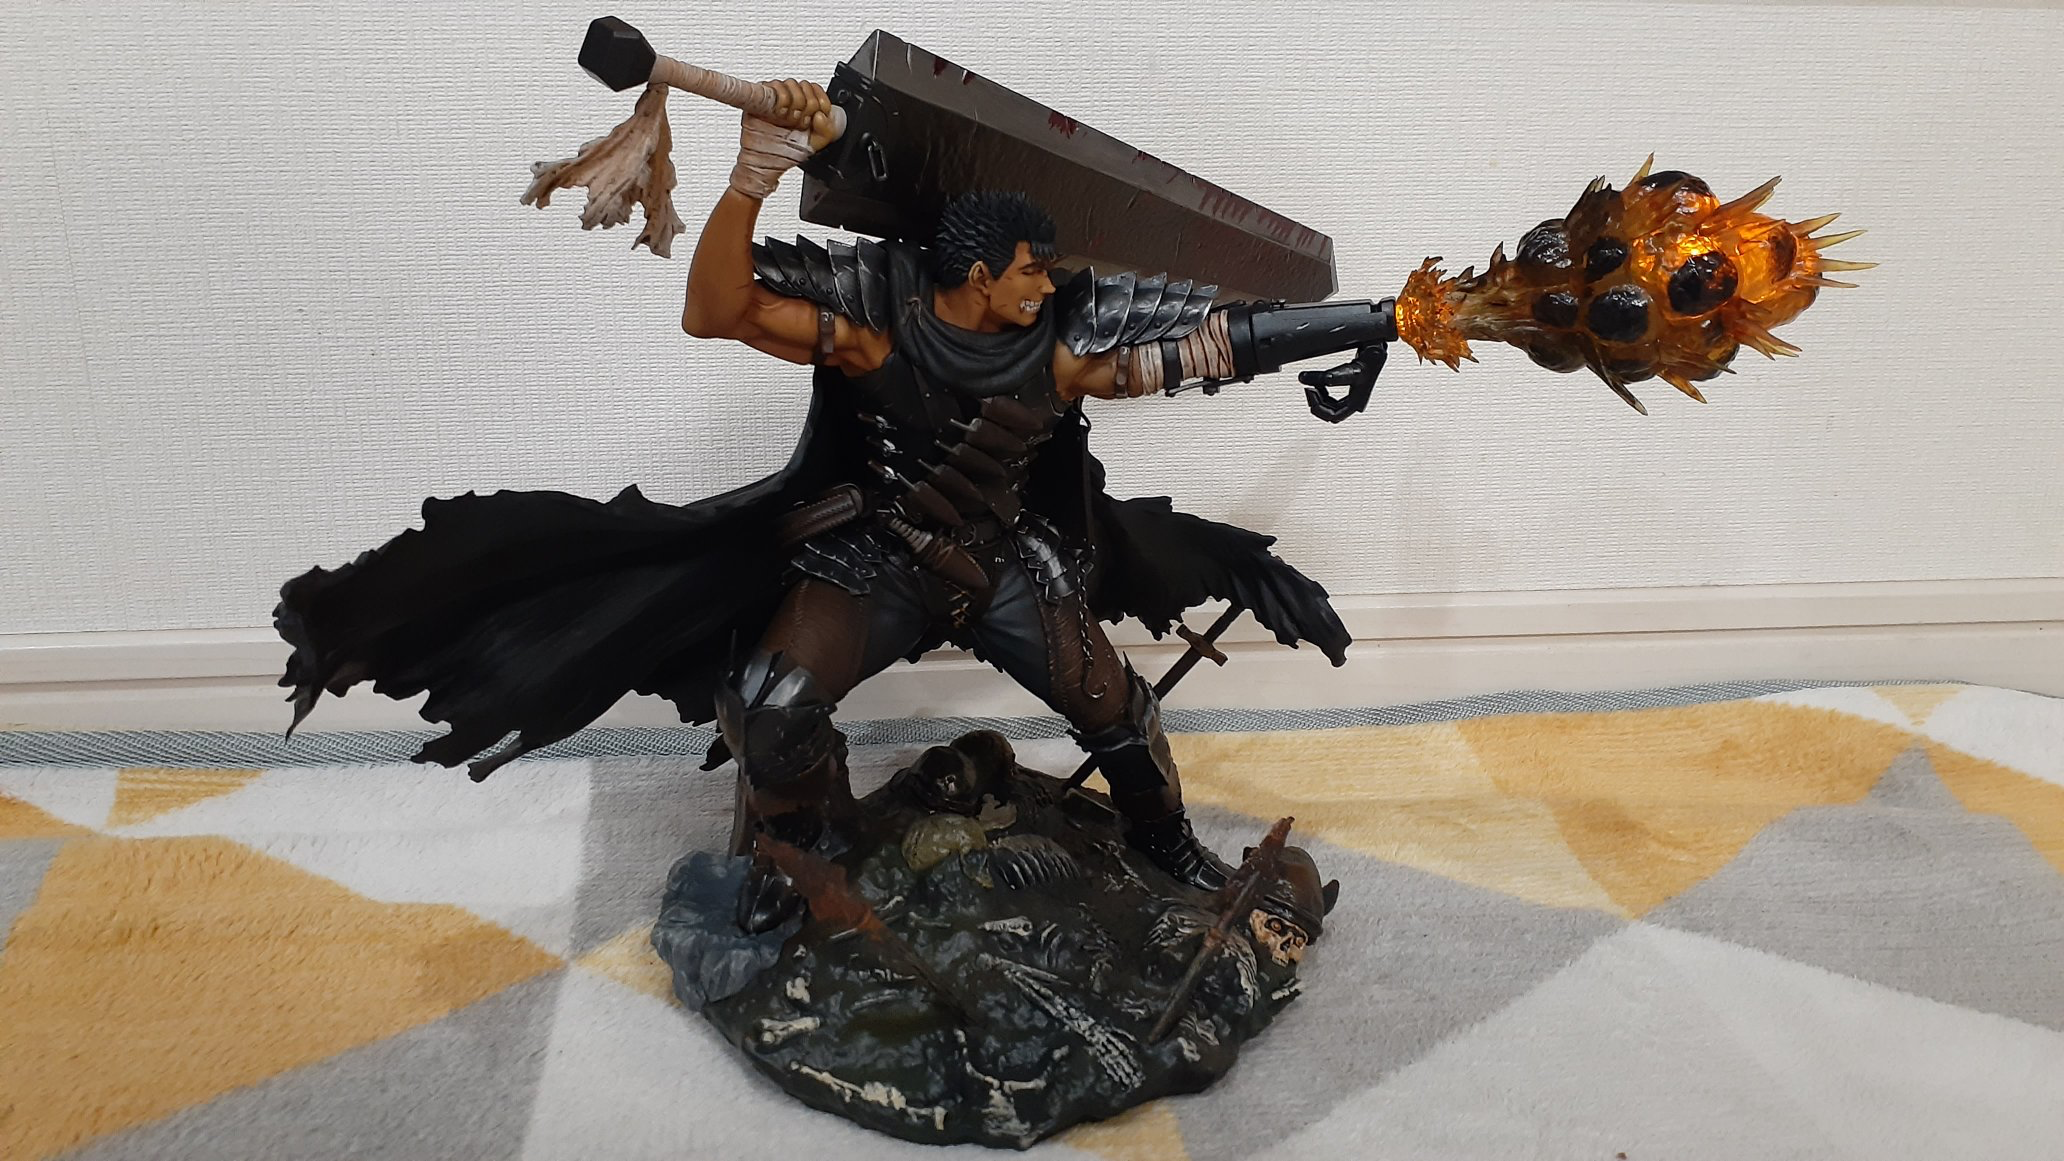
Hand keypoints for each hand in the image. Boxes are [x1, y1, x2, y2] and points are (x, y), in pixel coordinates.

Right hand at [733, 79, 834, 199]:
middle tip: (799, 122)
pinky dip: (782, 100)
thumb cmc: (785, 152)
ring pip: (791, 84)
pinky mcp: (762, 97)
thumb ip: (826, 131)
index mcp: (806, 106)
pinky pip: (775, 86)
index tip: (814, 119)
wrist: (765, 162)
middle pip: (805, 86)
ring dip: (794, 103)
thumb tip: (821, 115)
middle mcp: (792, 99)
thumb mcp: (814, 144)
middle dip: (806, 106)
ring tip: (789, 120)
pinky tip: (781, 113)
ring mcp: (777, 97)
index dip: (819, 103)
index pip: (817, 90)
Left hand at [1300, 341, 1386, 422]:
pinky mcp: (1350, 389)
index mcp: (1357, 403)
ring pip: (1331, 408)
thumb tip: (1303, 379)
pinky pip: (1333, 398)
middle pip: (1331, 415)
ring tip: (1314, 385)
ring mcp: (1353, 396)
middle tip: (1309, 390)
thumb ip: (1326, 376)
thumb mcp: (1346, 370)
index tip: (1310, 390)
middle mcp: (1355, 402)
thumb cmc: (1371, 360)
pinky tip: (1321, 382)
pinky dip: (1324, 392)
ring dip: (1320, 399)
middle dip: (1317, 404)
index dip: (1318, 406)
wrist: (1378, 351)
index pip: (1333, 416)